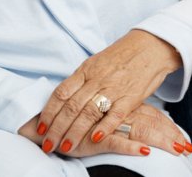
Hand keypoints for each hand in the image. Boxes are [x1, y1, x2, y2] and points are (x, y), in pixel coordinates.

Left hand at [35, 30, 181, 156]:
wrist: (151, 46)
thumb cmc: (122, 56)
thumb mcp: (96, 63)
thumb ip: (81, 81)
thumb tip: (63, 99)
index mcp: (86, 70)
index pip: (61, 93)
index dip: (49, 111)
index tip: (40, 127)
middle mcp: (97, 79)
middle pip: (71, 106)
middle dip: (57, 128)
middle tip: (48, 144)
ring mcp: (114, 88)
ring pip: (89, 112)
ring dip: (75, 131)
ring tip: (66, 146)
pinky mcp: (132, 96)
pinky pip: (116, 113)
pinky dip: (105, 127)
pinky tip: (95, 138)